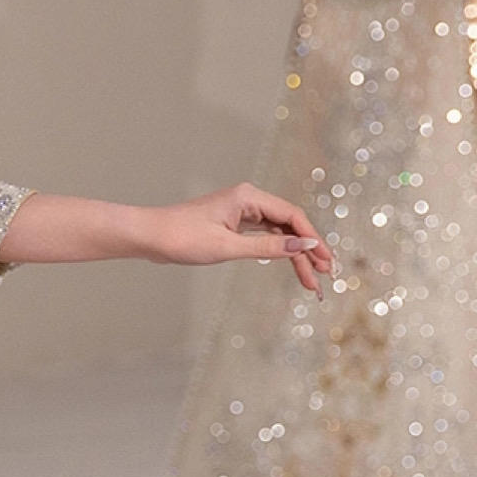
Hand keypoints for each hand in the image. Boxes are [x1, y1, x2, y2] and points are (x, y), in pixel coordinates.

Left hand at [140, 182, 332, 294]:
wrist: (150, 236)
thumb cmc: (182, 238)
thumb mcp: (228, 247)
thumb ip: (268, 247)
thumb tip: (304, 246)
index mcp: (249, 197)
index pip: (292, 216)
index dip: (312, 239)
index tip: (326, 261)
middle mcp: (248, 200)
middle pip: (289, 225)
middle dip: (307, 250)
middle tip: (324, 275)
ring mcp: (241, 211)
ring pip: (278, 233)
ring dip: (294, 254)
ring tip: (311, 278)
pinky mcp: (233, 224)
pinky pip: (263, 236)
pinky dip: (276, 251)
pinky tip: (290, 264)